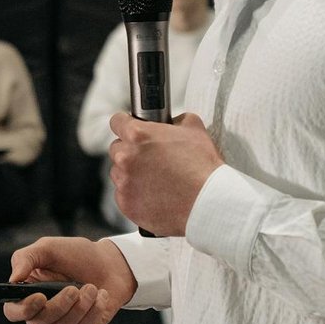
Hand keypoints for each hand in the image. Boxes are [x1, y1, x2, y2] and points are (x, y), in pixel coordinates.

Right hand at [2, 236, 135, 323]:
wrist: (110, 263)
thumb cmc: (76, 254)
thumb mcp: (48, 248)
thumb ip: (25, 258)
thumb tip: (13, 279)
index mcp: (28, 292)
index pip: (13, 311)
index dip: (23, 309)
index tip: (40, 296)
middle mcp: (42, 311)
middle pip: (38, 323)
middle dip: (58, 306)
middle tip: (73, 288)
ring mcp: (62, 322)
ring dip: (80, 307)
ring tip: (91, 287)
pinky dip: (94, 310)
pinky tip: (101, 295)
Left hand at [108, 111, 224, 237]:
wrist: (208, 202)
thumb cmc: (203, 167)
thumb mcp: (193, 128)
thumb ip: (174, 120)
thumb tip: (169, 122)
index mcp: (137, 134)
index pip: (117, 122)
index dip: (126, 125)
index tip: (130, 130)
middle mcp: (126, 157)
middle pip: (117, 149)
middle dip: (130, 152)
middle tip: (150, 159)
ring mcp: (124, 182)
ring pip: (118, 173)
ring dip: (130, 174)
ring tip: (154, 180)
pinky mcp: (126, 203)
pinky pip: (123, 195)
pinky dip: (134, 195)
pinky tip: (154, 195)